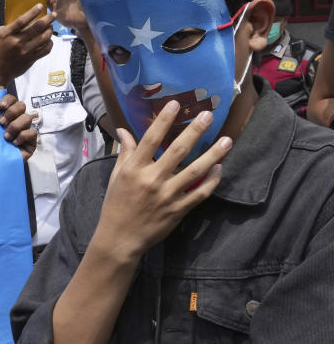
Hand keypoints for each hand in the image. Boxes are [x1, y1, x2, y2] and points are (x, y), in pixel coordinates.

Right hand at [0, 4, 54, 88]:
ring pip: (44, 39)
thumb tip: (20, 19)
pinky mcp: (30, 60)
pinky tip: (49, 40)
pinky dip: (50, 44)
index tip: (40, 6)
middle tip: (54, 15)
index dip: (33, 12)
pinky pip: (45, 50)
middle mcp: (17, 42)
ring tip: (51, 27)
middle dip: (48, 19)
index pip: (22, 20)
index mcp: (7, 34)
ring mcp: (25, 52)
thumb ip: (7, 26)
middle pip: (37, 27)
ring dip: (50, 31)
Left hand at [0, 94, 37, 159]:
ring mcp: (25, 130)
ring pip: (27, 118)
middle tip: (1, 123)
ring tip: (6, 137)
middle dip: (11, 112)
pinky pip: (32, 132)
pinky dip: (22, 136)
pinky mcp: (31, 142)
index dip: (8, 100)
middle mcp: (16, 120)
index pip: (12, 100)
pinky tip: (14, 143)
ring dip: (15, 126)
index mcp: (6, 114)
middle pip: (21, 105)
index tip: (0, 106)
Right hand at [94, 101, 231, 259]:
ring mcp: (167, 196)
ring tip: (227, 140)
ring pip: (195, 171)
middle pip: (177, 151)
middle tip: (208, 115)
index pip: (150, 139)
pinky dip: (212, 180)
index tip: (175, 104)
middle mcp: (152, 180)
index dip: (163, 120)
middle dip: (195, 131)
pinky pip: (200, 193)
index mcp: (133, 170)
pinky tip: (220, 168)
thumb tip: (124, 130)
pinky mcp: (178, 210)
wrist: (120, 238)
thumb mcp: (116, 177)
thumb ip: (125, 152)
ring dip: (213, 154)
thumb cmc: (116, 205)